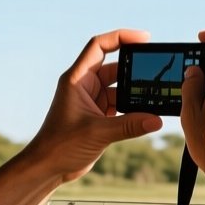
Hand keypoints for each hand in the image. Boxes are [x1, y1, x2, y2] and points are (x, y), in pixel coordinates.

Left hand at [24, 29, 162, 182]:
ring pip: (120, 88)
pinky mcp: (98, 116)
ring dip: (136, 92)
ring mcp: (92, 101)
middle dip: (135, 68)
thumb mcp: (98, 132)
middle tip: (157, 69)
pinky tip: (148, 113)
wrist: (48, 167)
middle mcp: (84, 86)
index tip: (144, 39)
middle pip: (115, 67)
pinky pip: (121, 105)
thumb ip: (130, 126)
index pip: (100, 46)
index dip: (121, 37)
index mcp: (77, 79)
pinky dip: (134, 108)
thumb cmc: (60, 146)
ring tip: (156, 93)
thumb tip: (157, 120)